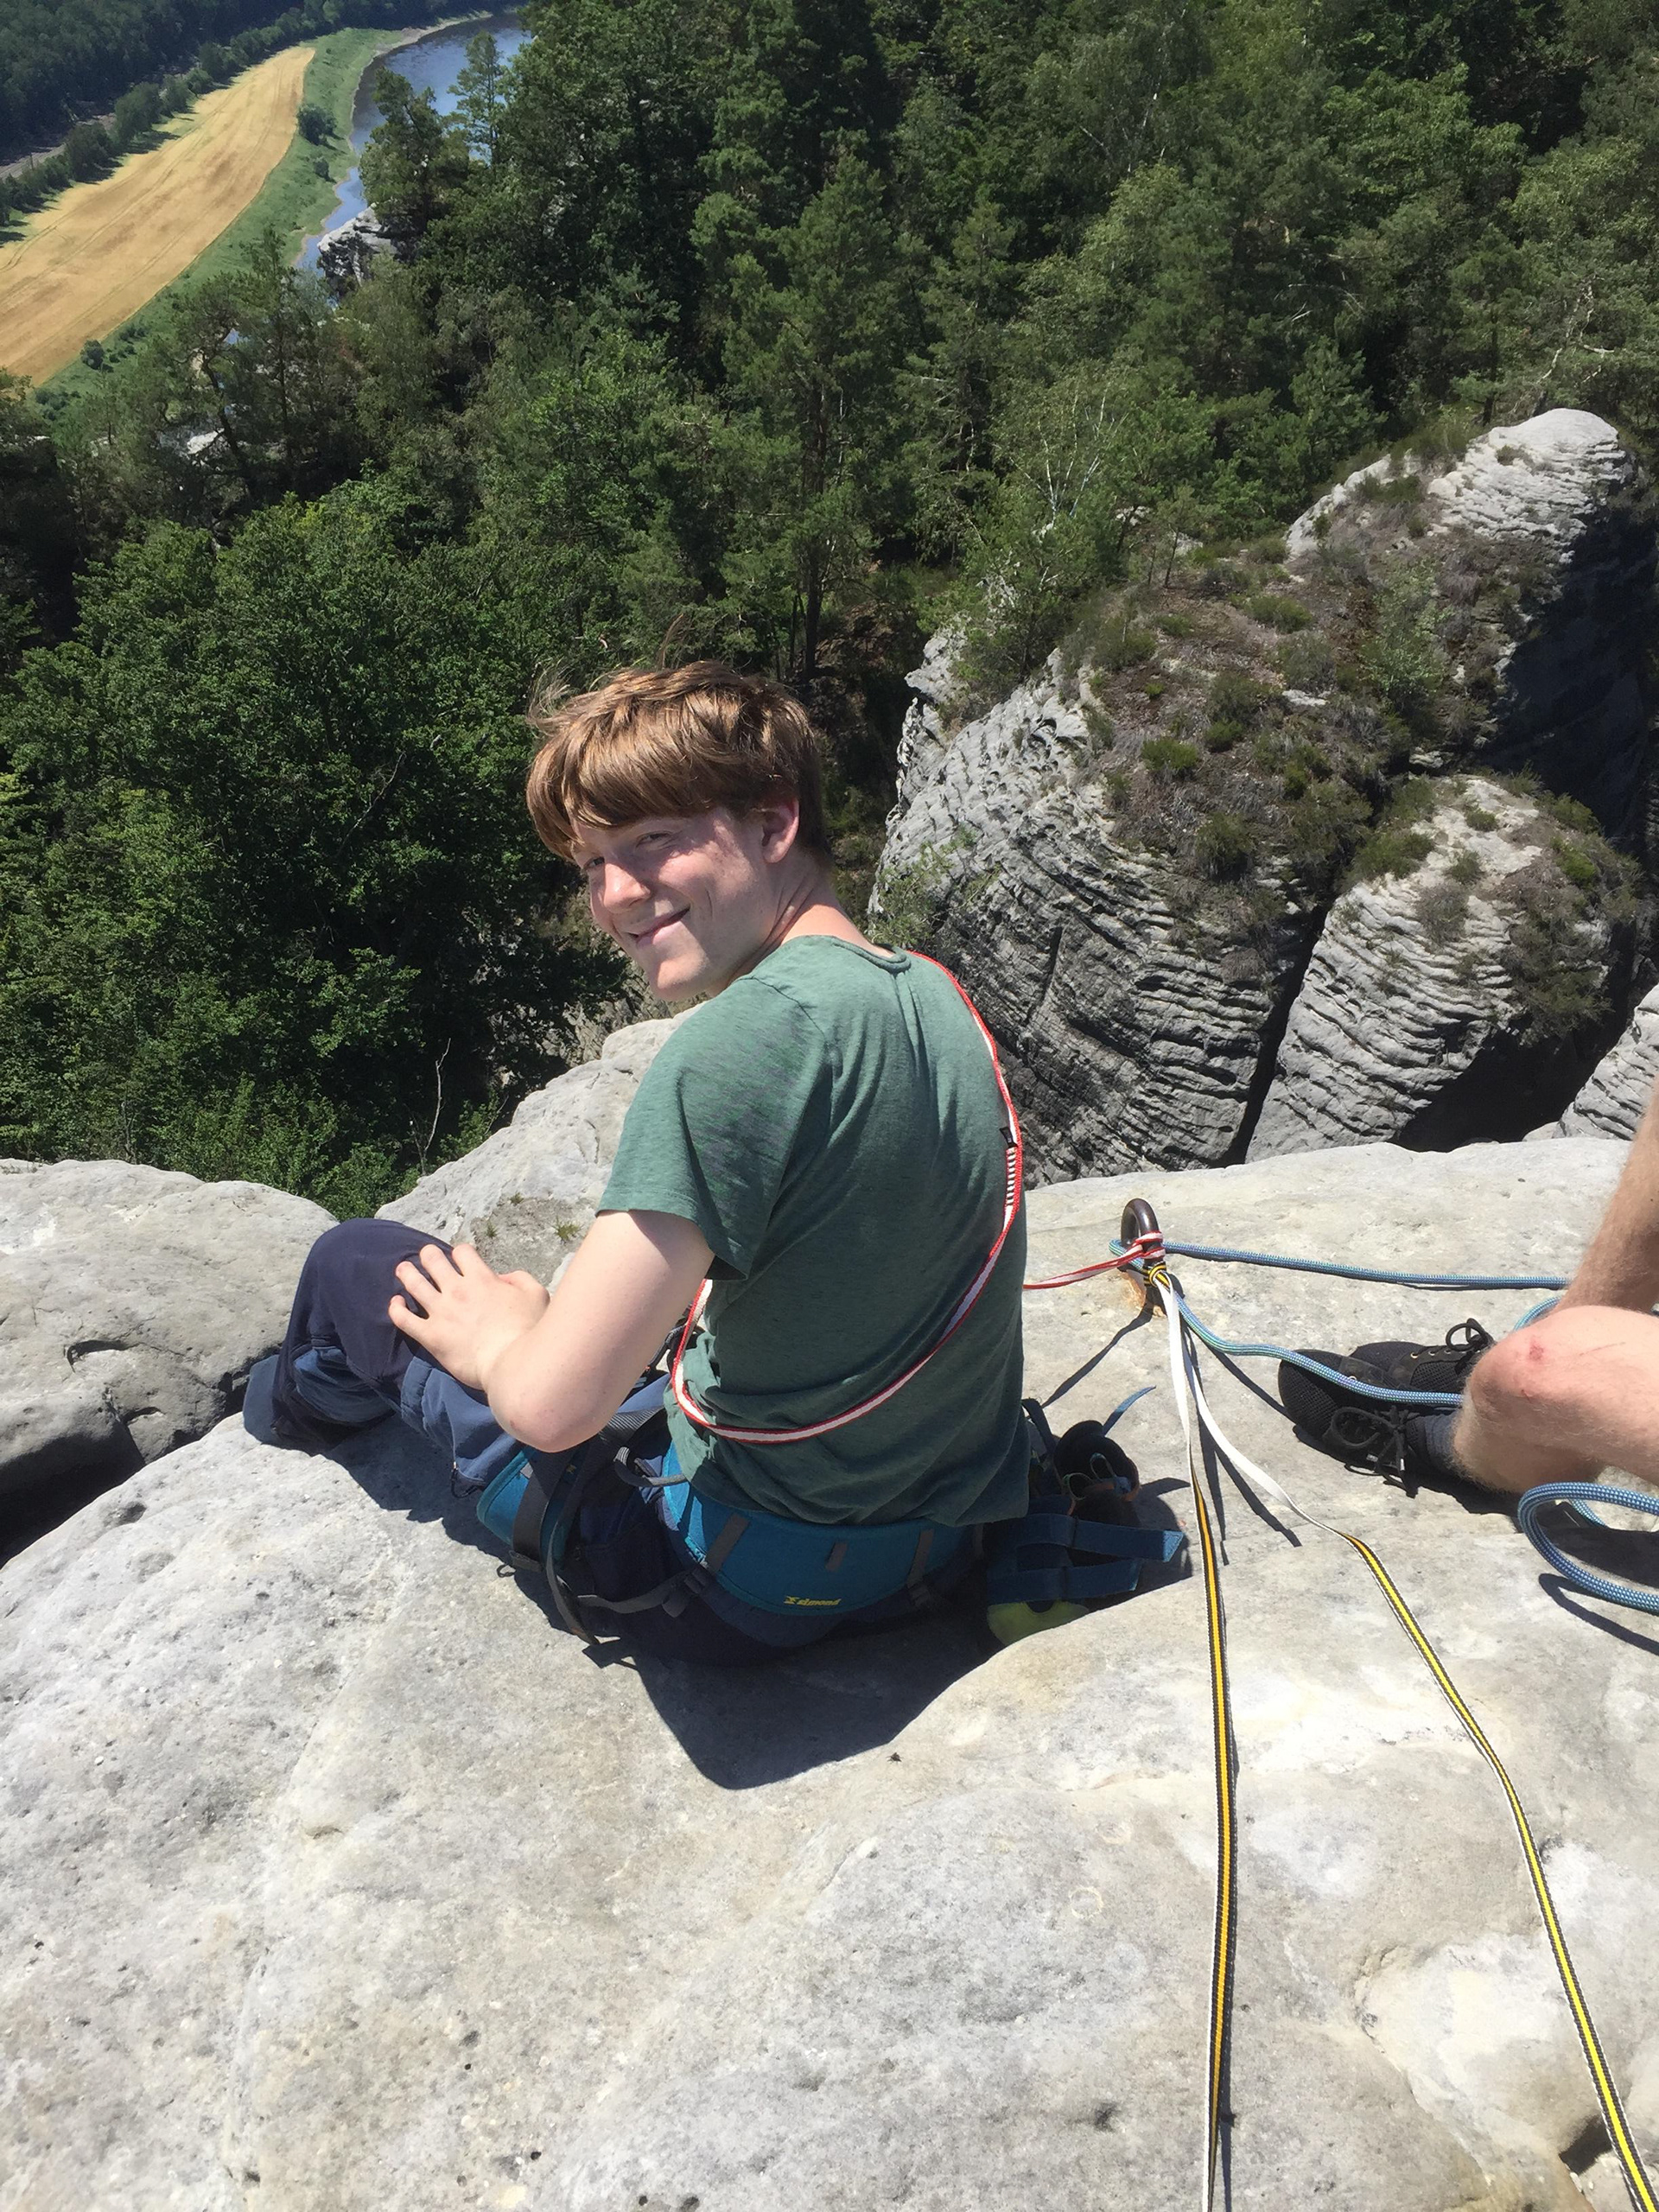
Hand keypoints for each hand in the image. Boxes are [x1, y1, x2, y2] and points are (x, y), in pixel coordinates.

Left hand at [388, 1242, 550, 1391]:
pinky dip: (396, 1309)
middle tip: (427, 1257)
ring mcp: (441, 1312)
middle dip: (428, 1255)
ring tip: (403, 1269)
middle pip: (433, 1260)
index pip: (462, 1252)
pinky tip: (395, 1303)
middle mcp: (457, 1290)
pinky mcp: (431, 1335)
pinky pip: (404, 1319)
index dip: (461, 1253)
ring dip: (406, 1273)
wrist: (513, 1364)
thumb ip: (520, 1279)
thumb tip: (502, 1277)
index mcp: (482, 1278)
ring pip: (414, 1283)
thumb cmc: (529, 1330)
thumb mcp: (537, 1294)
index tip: (461, 1259)